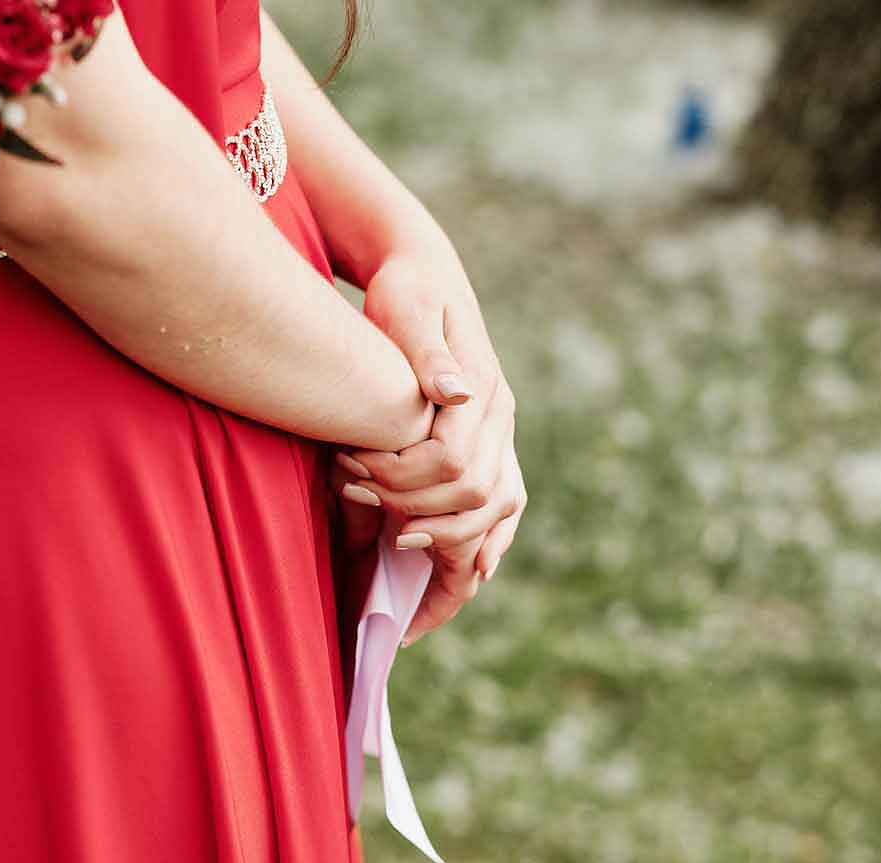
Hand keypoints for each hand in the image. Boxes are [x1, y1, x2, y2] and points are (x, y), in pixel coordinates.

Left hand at [334, 251, 526, 644]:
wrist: (420, 267)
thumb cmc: (405, 288)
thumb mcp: (409, 308)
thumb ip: (428, 353)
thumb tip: (453, 393)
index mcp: (484, 394)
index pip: (463, 474)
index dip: (426, 506)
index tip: (387, 529)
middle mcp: (500, 419)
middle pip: (484, 505)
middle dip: (434, 538)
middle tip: (380, 547)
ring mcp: (498, 430)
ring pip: (498, 515)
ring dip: (454, 550)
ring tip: (407, 577)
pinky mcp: (486, 438)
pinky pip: (496, 506)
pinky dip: (473, 543)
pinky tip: (444, 571)